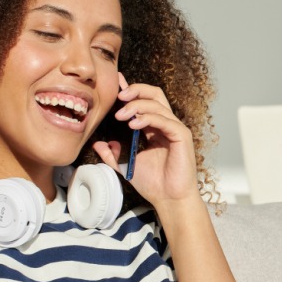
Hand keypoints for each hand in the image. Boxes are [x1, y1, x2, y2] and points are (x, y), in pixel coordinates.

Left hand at [92, 73, 200, 207]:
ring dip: (137, 106)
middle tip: (119, 96)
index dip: (131, 89)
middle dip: (136, 90)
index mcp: (155, 128)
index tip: (116, 82)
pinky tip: (133, 124)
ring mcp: (176, 129)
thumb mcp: (126, 165)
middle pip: (154, 94)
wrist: (168, 199)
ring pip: (157, 104)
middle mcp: (166, 124)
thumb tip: (98, 144)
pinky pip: (165, 120)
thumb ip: (112, 154)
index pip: (144, 101)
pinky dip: (148, 118)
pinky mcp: (182, 136)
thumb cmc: (153, 184)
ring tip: (120, 115)